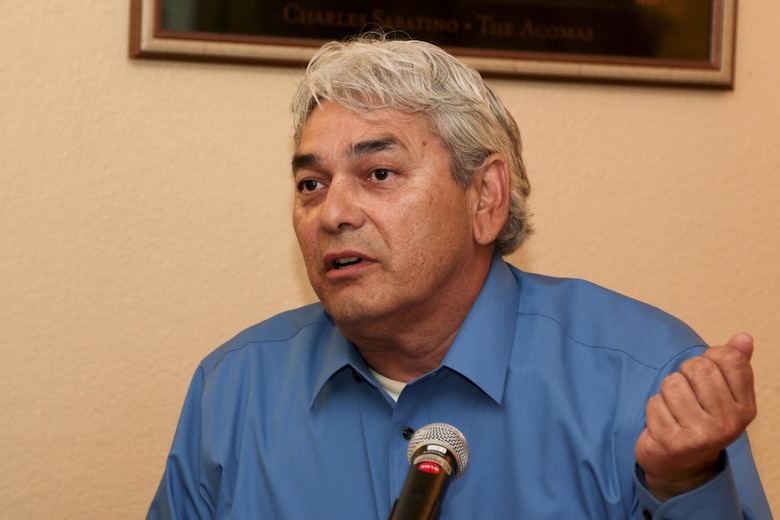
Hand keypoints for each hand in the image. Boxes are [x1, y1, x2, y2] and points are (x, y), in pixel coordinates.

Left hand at [635, 333, 757, 501]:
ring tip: (675, 410)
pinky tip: (664, 423)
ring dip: (666, 393)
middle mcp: (728, 423)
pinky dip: (654, 409)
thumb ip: (734, 366)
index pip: (729, 358)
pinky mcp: (673, 442)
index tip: (706, 376)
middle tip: (686, 394)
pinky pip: (654, 402)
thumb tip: (744, 337)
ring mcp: (701, 435)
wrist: (681, 466)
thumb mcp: (724, 396)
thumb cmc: (701, 421)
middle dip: (685, 374)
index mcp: (745, 408)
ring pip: (672, 383)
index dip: (710, 358)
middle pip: (698, 367)